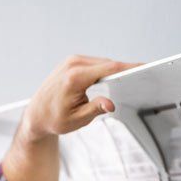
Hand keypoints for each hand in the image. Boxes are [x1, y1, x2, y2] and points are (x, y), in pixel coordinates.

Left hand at [21, 55, 140, 140]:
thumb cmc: (54, 120)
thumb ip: (95, 109)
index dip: (129, 67)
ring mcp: (71, 61)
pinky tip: (113, 78)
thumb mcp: (77, 119)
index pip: (109, 68)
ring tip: (128, 80)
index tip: (144, 67)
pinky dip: (104, 70)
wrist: (36, 114)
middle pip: (108, 64)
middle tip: (140, 79)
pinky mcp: (72, 62)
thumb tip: (111, 105)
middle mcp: (73, 65)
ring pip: (102, 63)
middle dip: (124, 71)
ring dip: (113, 71)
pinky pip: (94, 63)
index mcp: (75, 78)